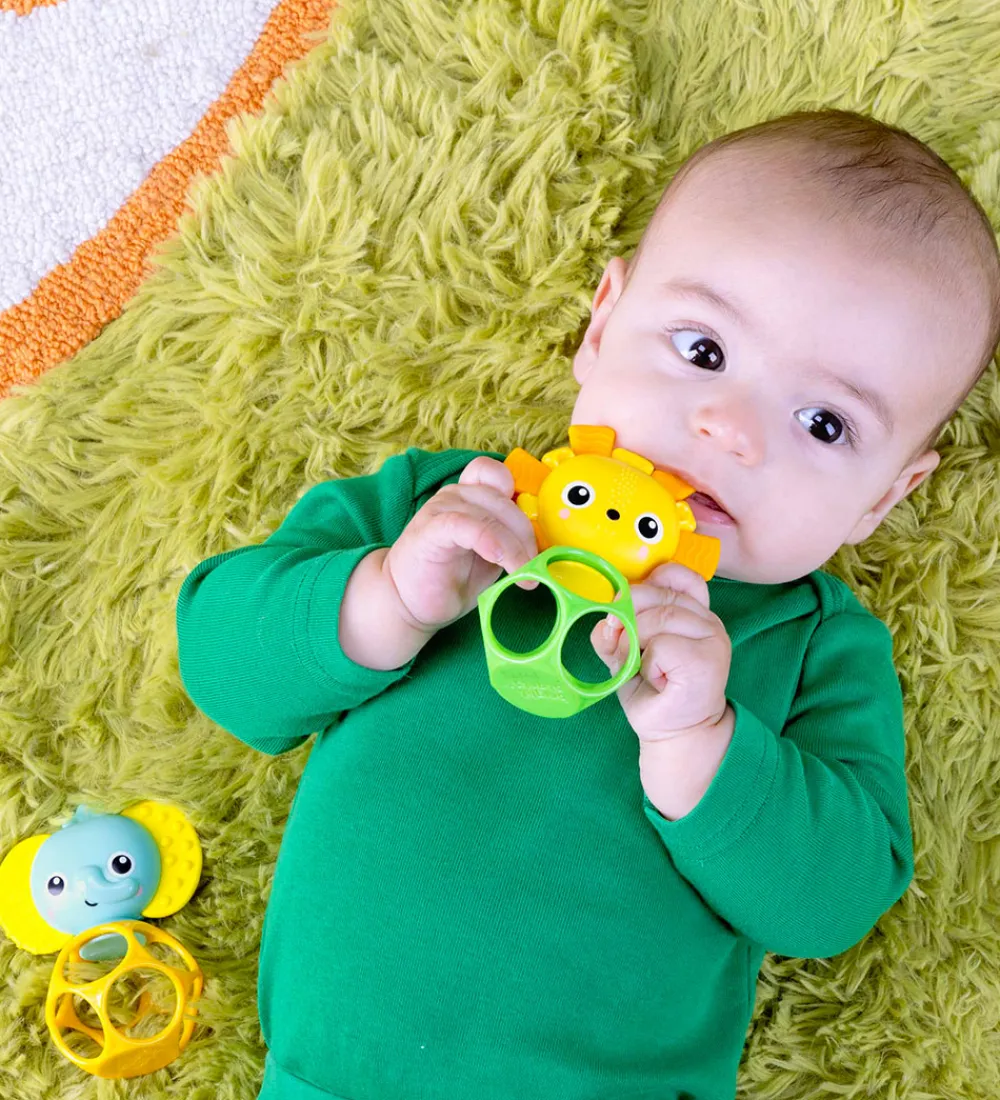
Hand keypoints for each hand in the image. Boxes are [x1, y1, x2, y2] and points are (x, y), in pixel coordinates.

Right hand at [382, 456, 538, 632]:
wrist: (408, 601)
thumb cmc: (451, 577)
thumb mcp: (491, 555)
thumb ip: (511, 540)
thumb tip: (546, 544)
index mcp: (472, 496)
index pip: (498, 473)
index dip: (521, 495)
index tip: (533, 533)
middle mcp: (457, 495)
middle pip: (505, 499)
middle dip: (527, 535)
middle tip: (535, 568)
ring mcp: (442, 509)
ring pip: (492, 513)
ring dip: (515, 546)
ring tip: (524, 576)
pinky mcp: (431, 529)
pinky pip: (467, 525)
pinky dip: (491, 542)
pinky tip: (501, 562)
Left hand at [590, 562, 730, 740]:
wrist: (675, 732)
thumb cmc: (653, 689)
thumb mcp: (625, 651)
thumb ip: (613, 629)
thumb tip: (607, 618)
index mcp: (692, 611)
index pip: (676, 575)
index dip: (647, 583)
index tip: (627, 606)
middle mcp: (707, 619)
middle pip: (656, 596)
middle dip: (628, 619)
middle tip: (625, 650)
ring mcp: (712, 637)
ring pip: (657, 619)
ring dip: (636, 646)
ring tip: (644, 670)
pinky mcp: (707, 660)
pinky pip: (662, 645)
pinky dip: (649, 665)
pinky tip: (659, 680)